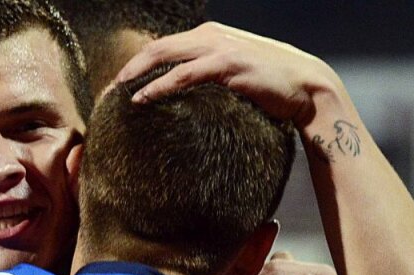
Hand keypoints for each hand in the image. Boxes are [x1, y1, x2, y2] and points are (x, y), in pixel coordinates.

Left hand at [114, 22, 339, 128]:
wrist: (307, 88)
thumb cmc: (269, 85)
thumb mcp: (231, 75)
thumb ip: (206, 77)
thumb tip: (180, 98)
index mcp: (208, 37)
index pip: (162, 47)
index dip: (136, 65)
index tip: (117, 86)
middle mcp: (209, 36)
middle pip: (156, 48)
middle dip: (128, 69)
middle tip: (107, 91)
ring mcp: (218, 47)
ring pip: (164, 55)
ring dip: (136, 75)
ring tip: (116, 95)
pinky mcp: (227, 64)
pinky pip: (183, 75)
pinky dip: (158, 86)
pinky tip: (141, 99)